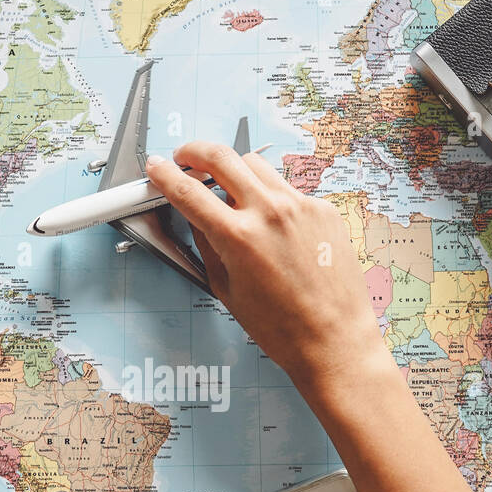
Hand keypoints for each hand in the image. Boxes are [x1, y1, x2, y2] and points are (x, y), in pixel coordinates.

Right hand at [146, 143, 389, 391]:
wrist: (333, 340)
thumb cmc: (282, 328)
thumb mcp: (227, 289)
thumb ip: (208, 245)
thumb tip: (196, 217)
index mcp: (240, 238)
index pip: (189, 192)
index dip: (165, 175)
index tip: (158, 167)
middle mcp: (271, 213)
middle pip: (222, 157)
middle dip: (196, 151)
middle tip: (186, 157)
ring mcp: (301, 206)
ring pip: (257, 165)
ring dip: (234, 169)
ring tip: (228, 188)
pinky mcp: (323, 209)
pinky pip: (288, 189)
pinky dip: (271, 197)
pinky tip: (271, 222)